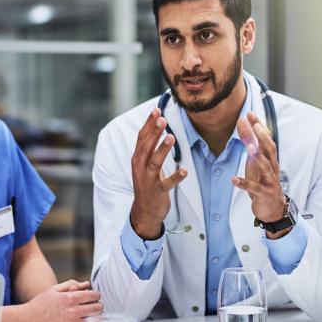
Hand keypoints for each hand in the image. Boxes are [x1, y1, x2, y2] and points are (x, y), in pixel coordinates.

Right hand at [23, 280, 102, 321]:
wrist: (28, 321)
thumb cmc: (40, 304)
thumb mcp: (54, 289)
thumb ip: (71, 284)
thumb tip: (86, 284)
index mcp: (70, 298)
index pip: (93, 295)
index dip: (96, 295)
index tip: (95, 296)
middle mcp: (73, 311)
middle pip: (97, 308)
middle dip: (98, 306)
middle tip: (96, 306)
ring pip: (94, 321)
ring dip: (96, 317)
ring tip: (92, 315)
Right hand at [130, 108, 186, 239]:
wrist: (144, 211)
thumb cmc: (147, 184)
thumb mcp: (144, 164)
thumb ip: (149, 148)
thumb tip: (155, 126)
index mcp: (137, 159)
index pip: (141, 138)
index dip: (148, 124)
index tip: (156, 110)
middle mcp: (140, 168)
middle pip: (146, 147)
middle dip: (154, 132)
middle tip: (162, 118)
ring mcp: (148, 180)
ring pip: (154, 163)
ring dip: (162, 150)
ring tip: (171, 137)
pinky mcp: (157, 192)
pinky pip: (167, 184)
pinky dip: (176, 177)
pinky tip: (184, 171)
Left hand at [232, 112, 286, 236]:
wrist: (273, 208)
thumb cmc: (263, 183)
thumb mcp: (256, 163)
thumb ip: (251, 147)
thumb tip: (244, 127)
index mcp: (270, 159)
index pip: (266, 139)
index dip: (259, 126)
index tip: (250, 114)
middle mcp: (272, 167)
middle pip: (269, 149)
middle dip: (261, 136)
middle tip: (253, 124)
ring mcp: (270, 181)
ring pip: (265, 167)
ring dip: (257, 157)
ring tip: (248, 147)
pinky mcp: (264, 194)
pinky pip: (254, 188)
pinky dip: (244, 183)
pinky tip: (233, 180)